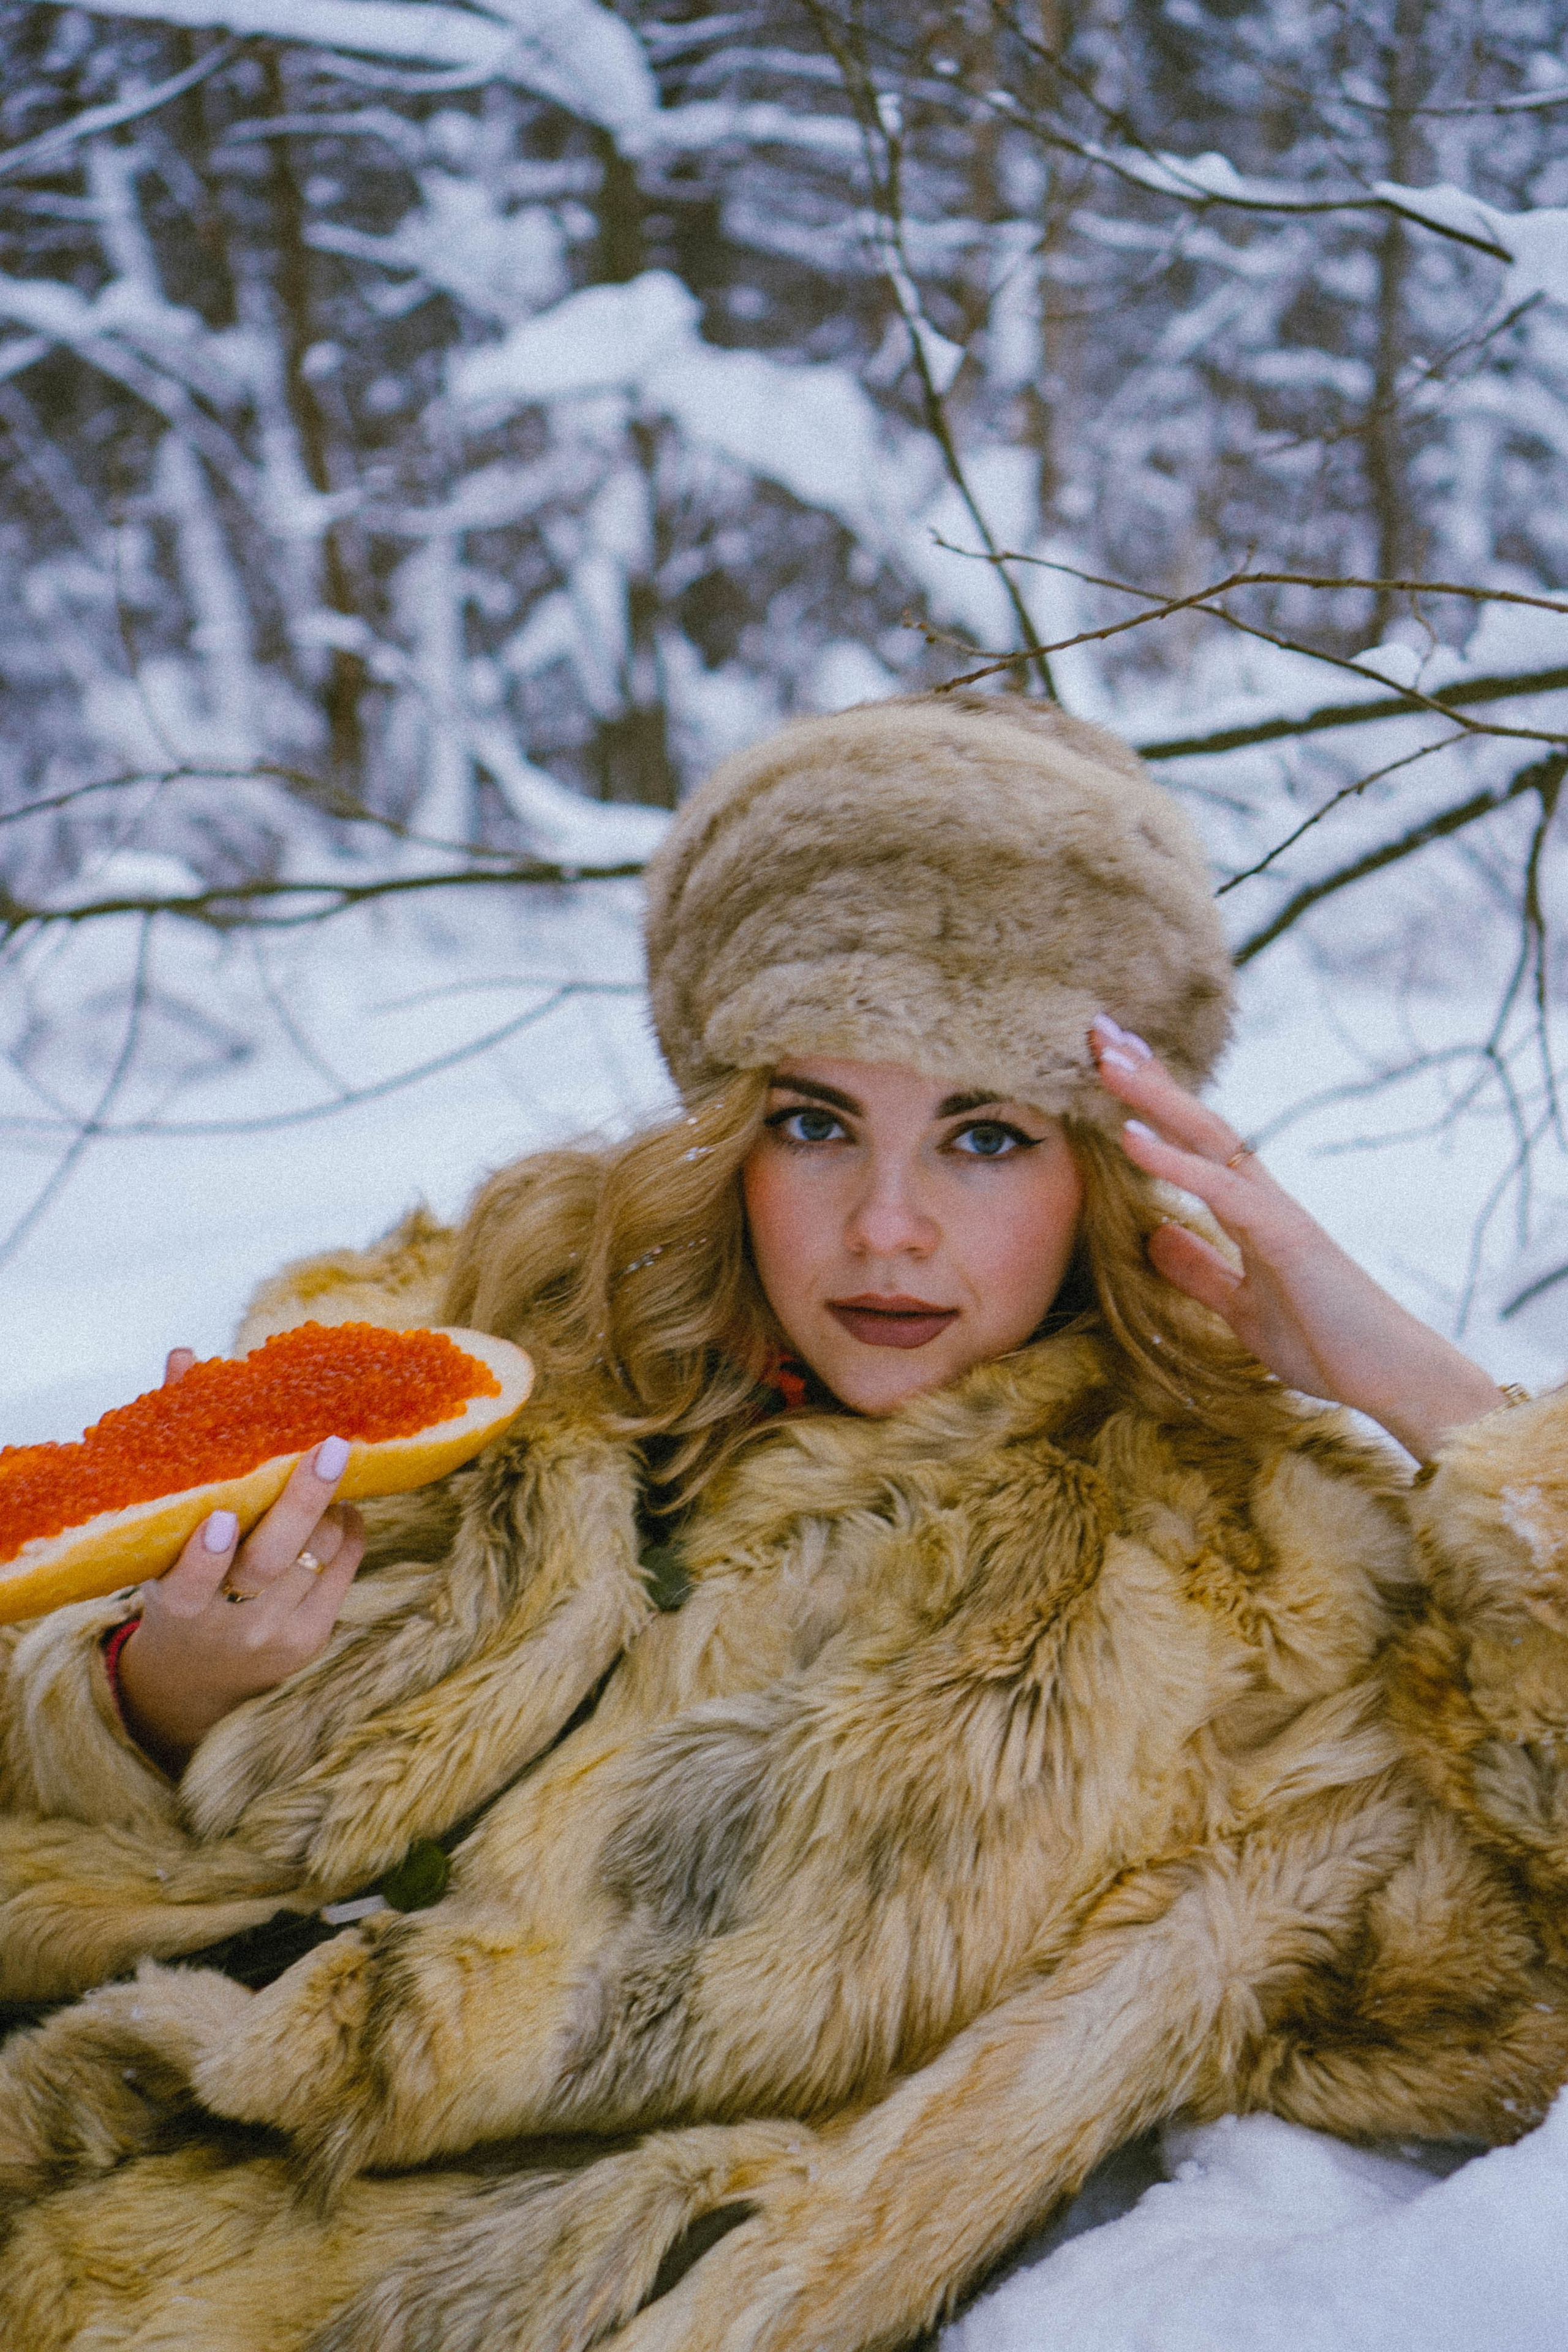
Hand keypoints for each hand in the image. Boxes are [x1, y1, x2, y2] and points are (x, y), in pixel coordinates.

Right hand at [114, 1347, 364, 1766]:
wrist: (197, 1676)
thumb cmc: (177, 1575)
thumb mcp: (161, 1531)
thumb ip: (175, 1446)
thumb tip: (184, 1357)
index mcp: (175, 1605)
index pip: (187, 1585)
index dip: (205, 1556)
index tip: (222, 1517)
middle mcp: (224, 1626)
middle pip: (269, 1564)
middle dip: (302, 1504)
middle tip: (331, 1447)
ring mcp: (273, 1637)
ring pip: (315, 1559)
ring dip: (329, 1508)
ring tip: (329, 1467)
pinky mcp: (312, 1639)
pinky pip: (344, 1572)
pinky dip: (348, 1530)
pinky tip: (342, 1508)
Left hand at [1089, 1017, 1507, 1461]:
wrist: (1390, 1378)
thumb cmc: (1325, 1344)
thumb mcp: (1240, 1309)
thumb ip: (1200, 1272)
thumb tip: (1156, 1236)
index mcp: (1250, 1211)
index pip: (1192, 1141)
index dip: (1152, 1101)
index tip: (1110, 1061)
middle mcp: (1262, 1197)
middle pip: (1196, 1120)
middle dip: (1147, 1076)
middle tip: (1098, 1029)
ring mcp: (1276, 1211)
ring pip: (1209, 1137)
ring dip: (1156, 1097)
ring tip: (1110, 1059)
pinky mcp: (1286, 1236)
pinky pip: (1221, 1191)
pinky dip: (1174, 1162)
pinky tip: (1131, 1136)